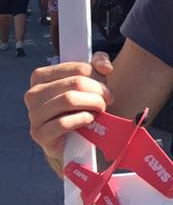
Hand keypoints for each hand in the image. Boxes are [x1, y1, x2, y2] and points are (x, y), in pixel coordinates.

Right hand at [25, 52, 113, 176]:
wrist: (71, 141)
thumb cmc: (79, 106)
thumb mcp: (89, 81)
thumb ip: (98, 63)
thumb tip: (105, 66)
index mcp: (41, 76)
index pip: (77, 68)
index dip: (97, 75)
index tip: (106, 85)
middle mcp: (33, 94)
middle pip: (75, 83)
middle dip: (98, 90)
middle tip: (108, 99)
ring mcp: (34, 114)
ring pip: (68, 100)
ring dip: (92, 104)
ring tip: (101, 109)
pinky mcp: (39, 133)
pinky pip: (63, 122)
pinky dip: (82, 119)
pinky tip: (90, 119)